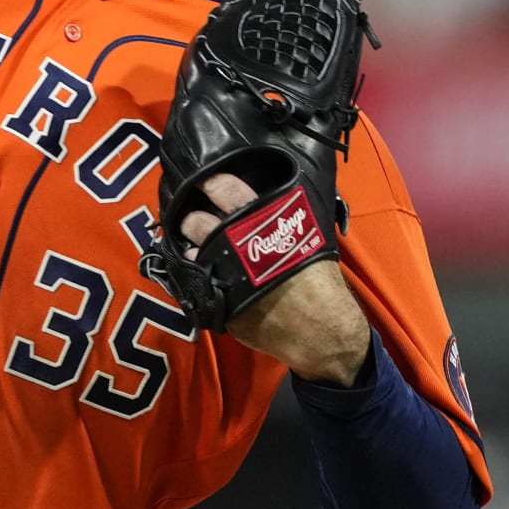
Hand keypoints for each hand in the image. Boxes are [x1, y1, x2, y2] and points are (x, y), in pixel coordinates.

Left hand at [179, 172, 370, 384]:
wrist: (320, 329)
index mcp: (263, 221)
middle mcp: (237, 243)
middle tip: (189, 217)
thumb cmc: (319, 280)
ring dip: (188, 248)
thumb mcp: (309, 236)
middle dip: (188, 218)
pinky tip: (200, 273)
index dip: (211, 182)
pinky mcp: (216, 301)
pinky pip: (194, 282)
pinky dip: (195, 276)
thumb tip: (271, 199)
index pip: (227, 189)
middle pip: (197, 221)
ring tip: (192, 246)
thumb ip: (283, 215)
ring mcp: (223, 273)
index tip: (202, 180)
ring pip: (190, 252)